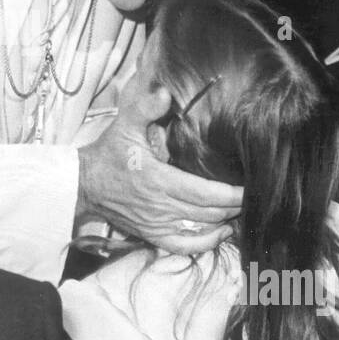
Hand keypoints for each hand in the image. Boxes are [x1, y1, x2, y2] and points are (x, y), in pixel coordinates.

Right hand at [77, 78, 241, 253]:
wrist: (85, 184)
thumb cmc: (109, 154)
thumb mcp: (124, 126)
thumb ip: (145, 108)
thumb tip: (166, 93)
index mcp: (158, 180)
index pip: (205, 193)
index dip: (232, 194)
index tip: (250, 187)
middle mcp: (160, 206)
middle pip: (210, 213)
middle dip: (234, 207)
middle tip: (253, 196)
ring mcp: (156, 224)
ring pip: (201, 230)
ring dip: (224, 222)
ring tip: (241, 210)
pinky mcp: (151, 235)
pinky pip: (184, 246)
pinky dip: (205, 243)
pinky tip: (220, 232)